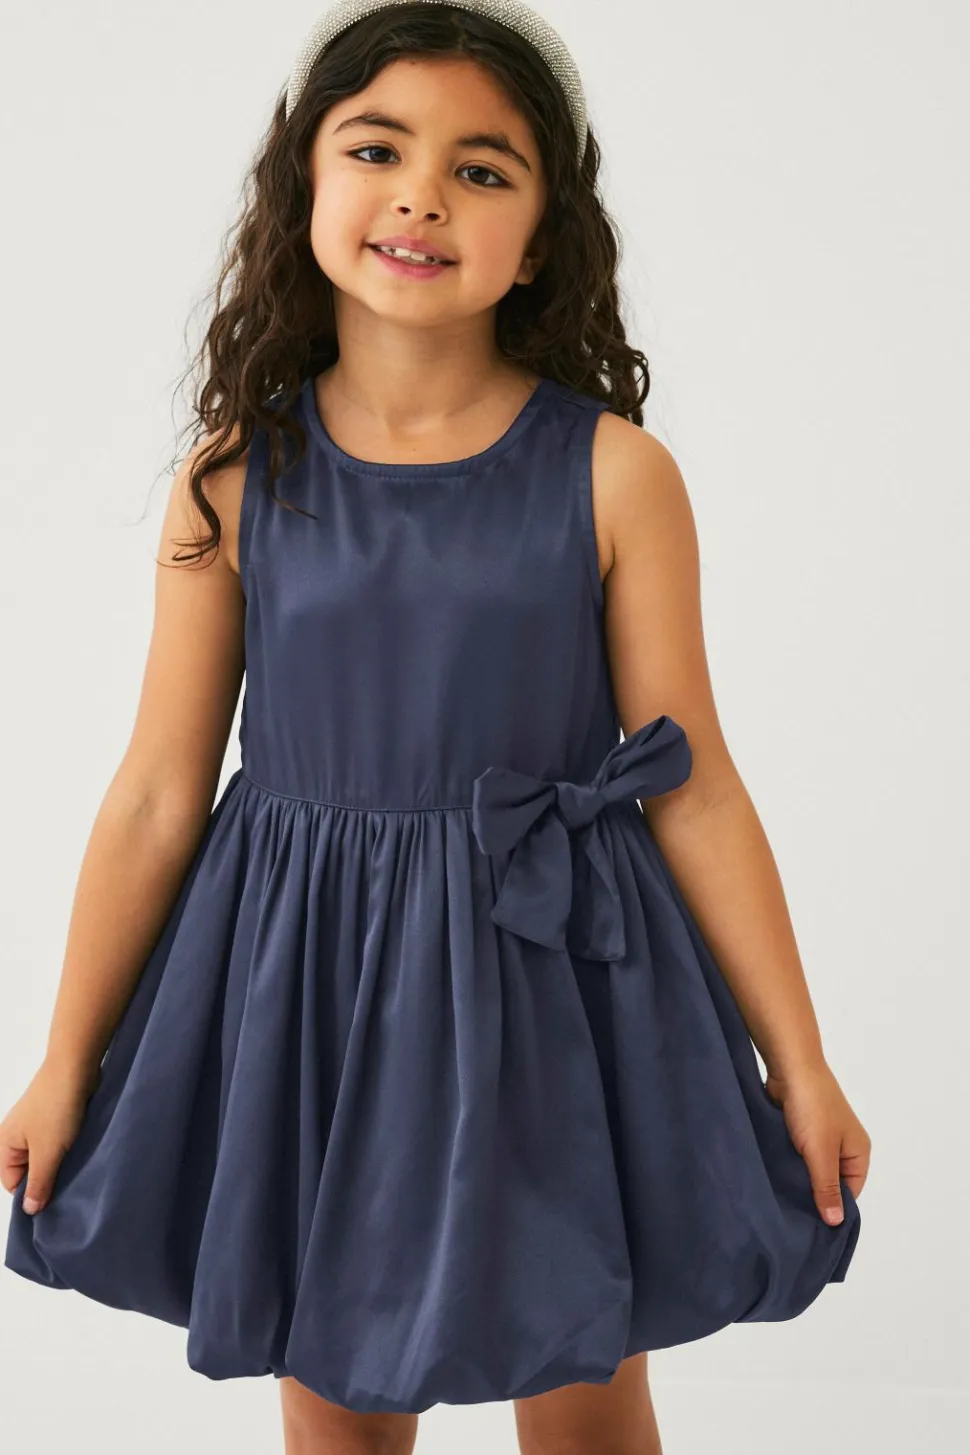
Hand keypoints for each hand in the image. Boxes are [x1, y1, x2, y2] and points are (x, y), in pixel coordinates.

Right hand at [0, 1058, 100, 1214]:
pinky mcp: (55, 1116)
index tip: (53, 1199)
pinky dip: (68, 1147)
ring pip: (46, 1156)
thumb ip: (39, 1182)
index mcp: (5, 1144)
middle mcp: (16, 1135)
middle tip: (68, 1182)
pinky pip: (58, 1141)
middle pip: (29, 1170)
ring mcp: (36, 1125)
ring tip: (76, 1164)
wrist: (76, 1065)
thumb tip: (29, 1210)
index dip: (31, 1193)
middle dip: (48, 1177)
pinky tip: (81, 1150)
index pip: (12, 1183)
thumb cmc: (57, 1106)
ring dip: (61, 1161)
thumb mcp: (47, 1152)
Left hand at [764, 1060, 869, 1225]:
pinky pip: (797, 1155)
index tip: (812, 1228)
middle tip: (792, 1218)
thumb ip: (826, 1187)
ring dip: (798, 1179)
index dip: (833, 1209)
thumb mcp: (821, 1153)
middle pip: (830, 1182)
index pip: (850, 1193)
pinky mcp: (800, 1130)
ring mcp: (821, 1137)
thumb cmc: (812, 1108)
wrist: (791, 1066)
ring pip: (811, 1169)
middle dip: (813, 1195)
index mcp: (858, 1153)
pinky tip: (773, 1177)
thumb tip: (835, 1222)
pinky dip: (787, 1164)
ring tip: (780, 1199)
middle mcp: (843, 1146)